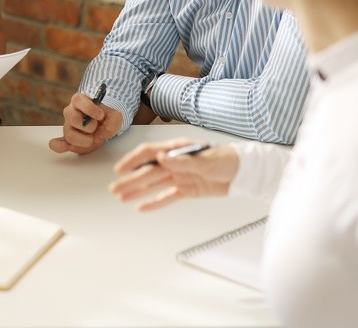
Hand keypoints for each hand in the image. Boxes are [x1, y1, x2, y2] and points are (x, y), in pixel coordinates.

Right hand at [48, 92, 121, 154]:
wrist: (102, 126)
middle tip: (96, 127)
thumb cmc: (105, 118)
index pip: (78, 100)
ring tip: (92, 137)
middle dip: (89, 126)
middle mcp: (70, 112)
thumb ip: (113, 121)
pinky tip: (66, 147)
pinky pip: (56, 144)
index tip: (100, 115)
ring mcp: (67, 126)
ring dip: (85, 140)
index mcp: (80, 100)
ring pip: (70, 135)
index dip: (89, 108)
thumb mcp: (114, 116)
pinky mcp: (66, 139)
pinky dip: (60, 146)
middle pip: (73, 118)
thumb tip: (100, 134)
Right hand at [108, 139, 238, 210]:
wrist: (243, 172)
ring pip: (153, 184)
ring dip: (137, 191)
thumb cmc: (226, 159)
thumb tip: (161, 157)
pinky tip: (142, 207)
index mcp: (175, 150)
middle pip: (147, 171)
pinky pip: (167, 197)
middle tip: (114, 189)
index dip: (133, 160)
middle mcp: (174, 163)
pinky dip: (155, 202)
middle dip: (130, 180)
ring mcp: (179, 177)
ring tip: (121, 197)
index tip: (120, 169)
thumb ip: (182, 160)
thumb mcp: (205, 159)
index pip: (149, 153)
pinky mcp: (186, 190)